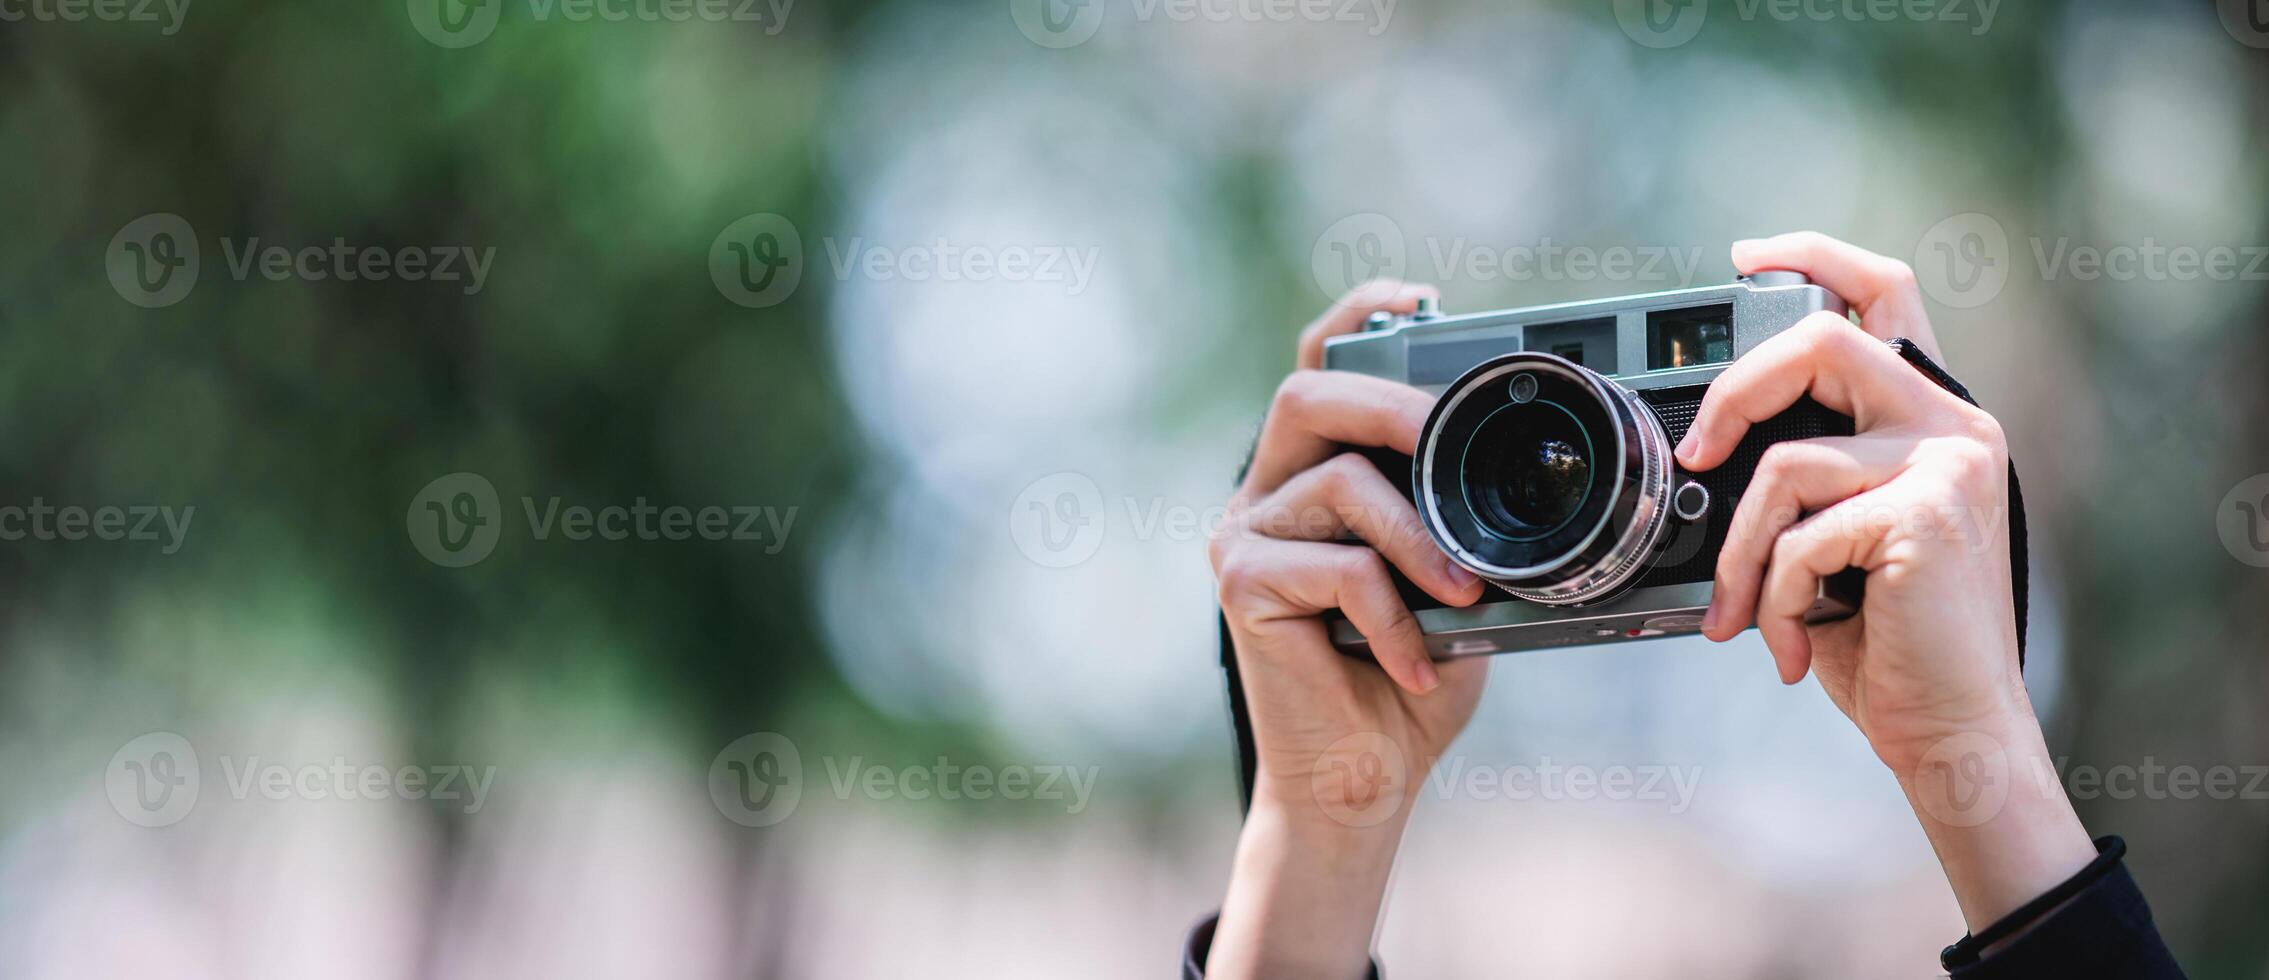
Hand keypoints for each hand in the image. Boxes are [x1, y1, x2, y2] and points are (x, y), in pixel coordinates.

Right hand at [1204, 280, 1486, 978]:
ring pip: (1338, 481)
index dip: (1361, 318)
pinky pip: (1337, 566)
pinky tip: (1417, 662)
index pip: (1320, 367)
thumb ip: (1460, 517)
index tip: (1422, 299)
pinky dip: (1394, 615)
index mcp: (1312, 473)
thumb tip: (1537, 470)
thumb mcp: (1453, 578)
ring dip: (1419, 536)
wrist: (1361, 778)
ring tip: (1461, 596)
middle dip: (1391, 405)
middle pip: (1306, 394)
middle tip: (1448, 443)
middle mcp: (1265, 492)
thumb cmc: (1411, 675)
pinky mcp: (1240, 585)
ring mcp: (1243, 535)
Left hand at [1686, 232, 2093, 931]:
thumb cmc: (1887, 641)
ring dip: (1739, 552)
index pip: (1884, 290)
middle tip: (1695, 459)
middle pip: (1818, 340)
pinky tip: (1792, 647)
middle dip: (1733, 395)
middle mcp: (1953, 423)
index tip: (1743, 259)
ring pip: (1785, 462)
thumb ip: (1808, 475)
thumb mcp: (1839, 537)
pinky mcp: (1926, 516)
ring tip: (1740, 613)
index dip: (1812, 256)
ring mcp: (1945, 465)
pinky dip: (1770, 601)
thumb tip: (1707, 449)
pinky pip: (1797, 536)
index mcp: (1933, 415)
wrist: (1950, 730)